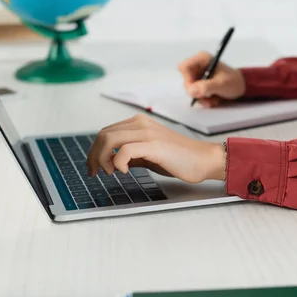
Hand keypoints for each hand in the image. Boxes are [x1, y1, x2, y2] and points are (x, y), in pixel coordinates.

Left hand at [86, 114, 225, 182]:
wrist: (203, 160)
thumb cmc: (180, 159)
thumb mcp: (149, 155)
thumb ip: (131, 155)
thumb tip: (112, 162)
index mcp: (139, 123)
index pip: (106, 132)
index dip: (94, 150)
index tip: (93, 168)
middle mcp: (141, 124)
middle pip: (103, 135)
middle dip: (93, 156)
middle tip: (95, 173)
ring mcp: (147, 133)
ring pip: (109, 139)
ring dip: (102, 158)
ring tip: (110, 172)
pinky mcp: (154, 145)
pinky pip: (124, 150)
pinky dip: (117, 162)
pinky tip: (123, 171)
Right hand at [178, 51, 245, 107]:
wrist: (242, 86)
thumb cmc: (234, 81)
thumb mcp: (221, 84)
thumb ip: (206, 86)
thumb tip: (191, 90)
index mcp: (202, 59)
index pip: (184, 67)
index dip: (188, 80)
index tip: (197, 89)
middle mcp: (198, 65)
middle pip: (186, 80)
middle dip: (196, 92)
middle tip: (207, 97)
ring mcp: (198, 75)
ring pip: (190, 89)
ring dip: (201, 97)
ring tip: (212, 100)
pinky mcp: (199, 83)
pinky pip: (195, 93)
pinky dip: (203, 99)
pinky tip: (212, 100)